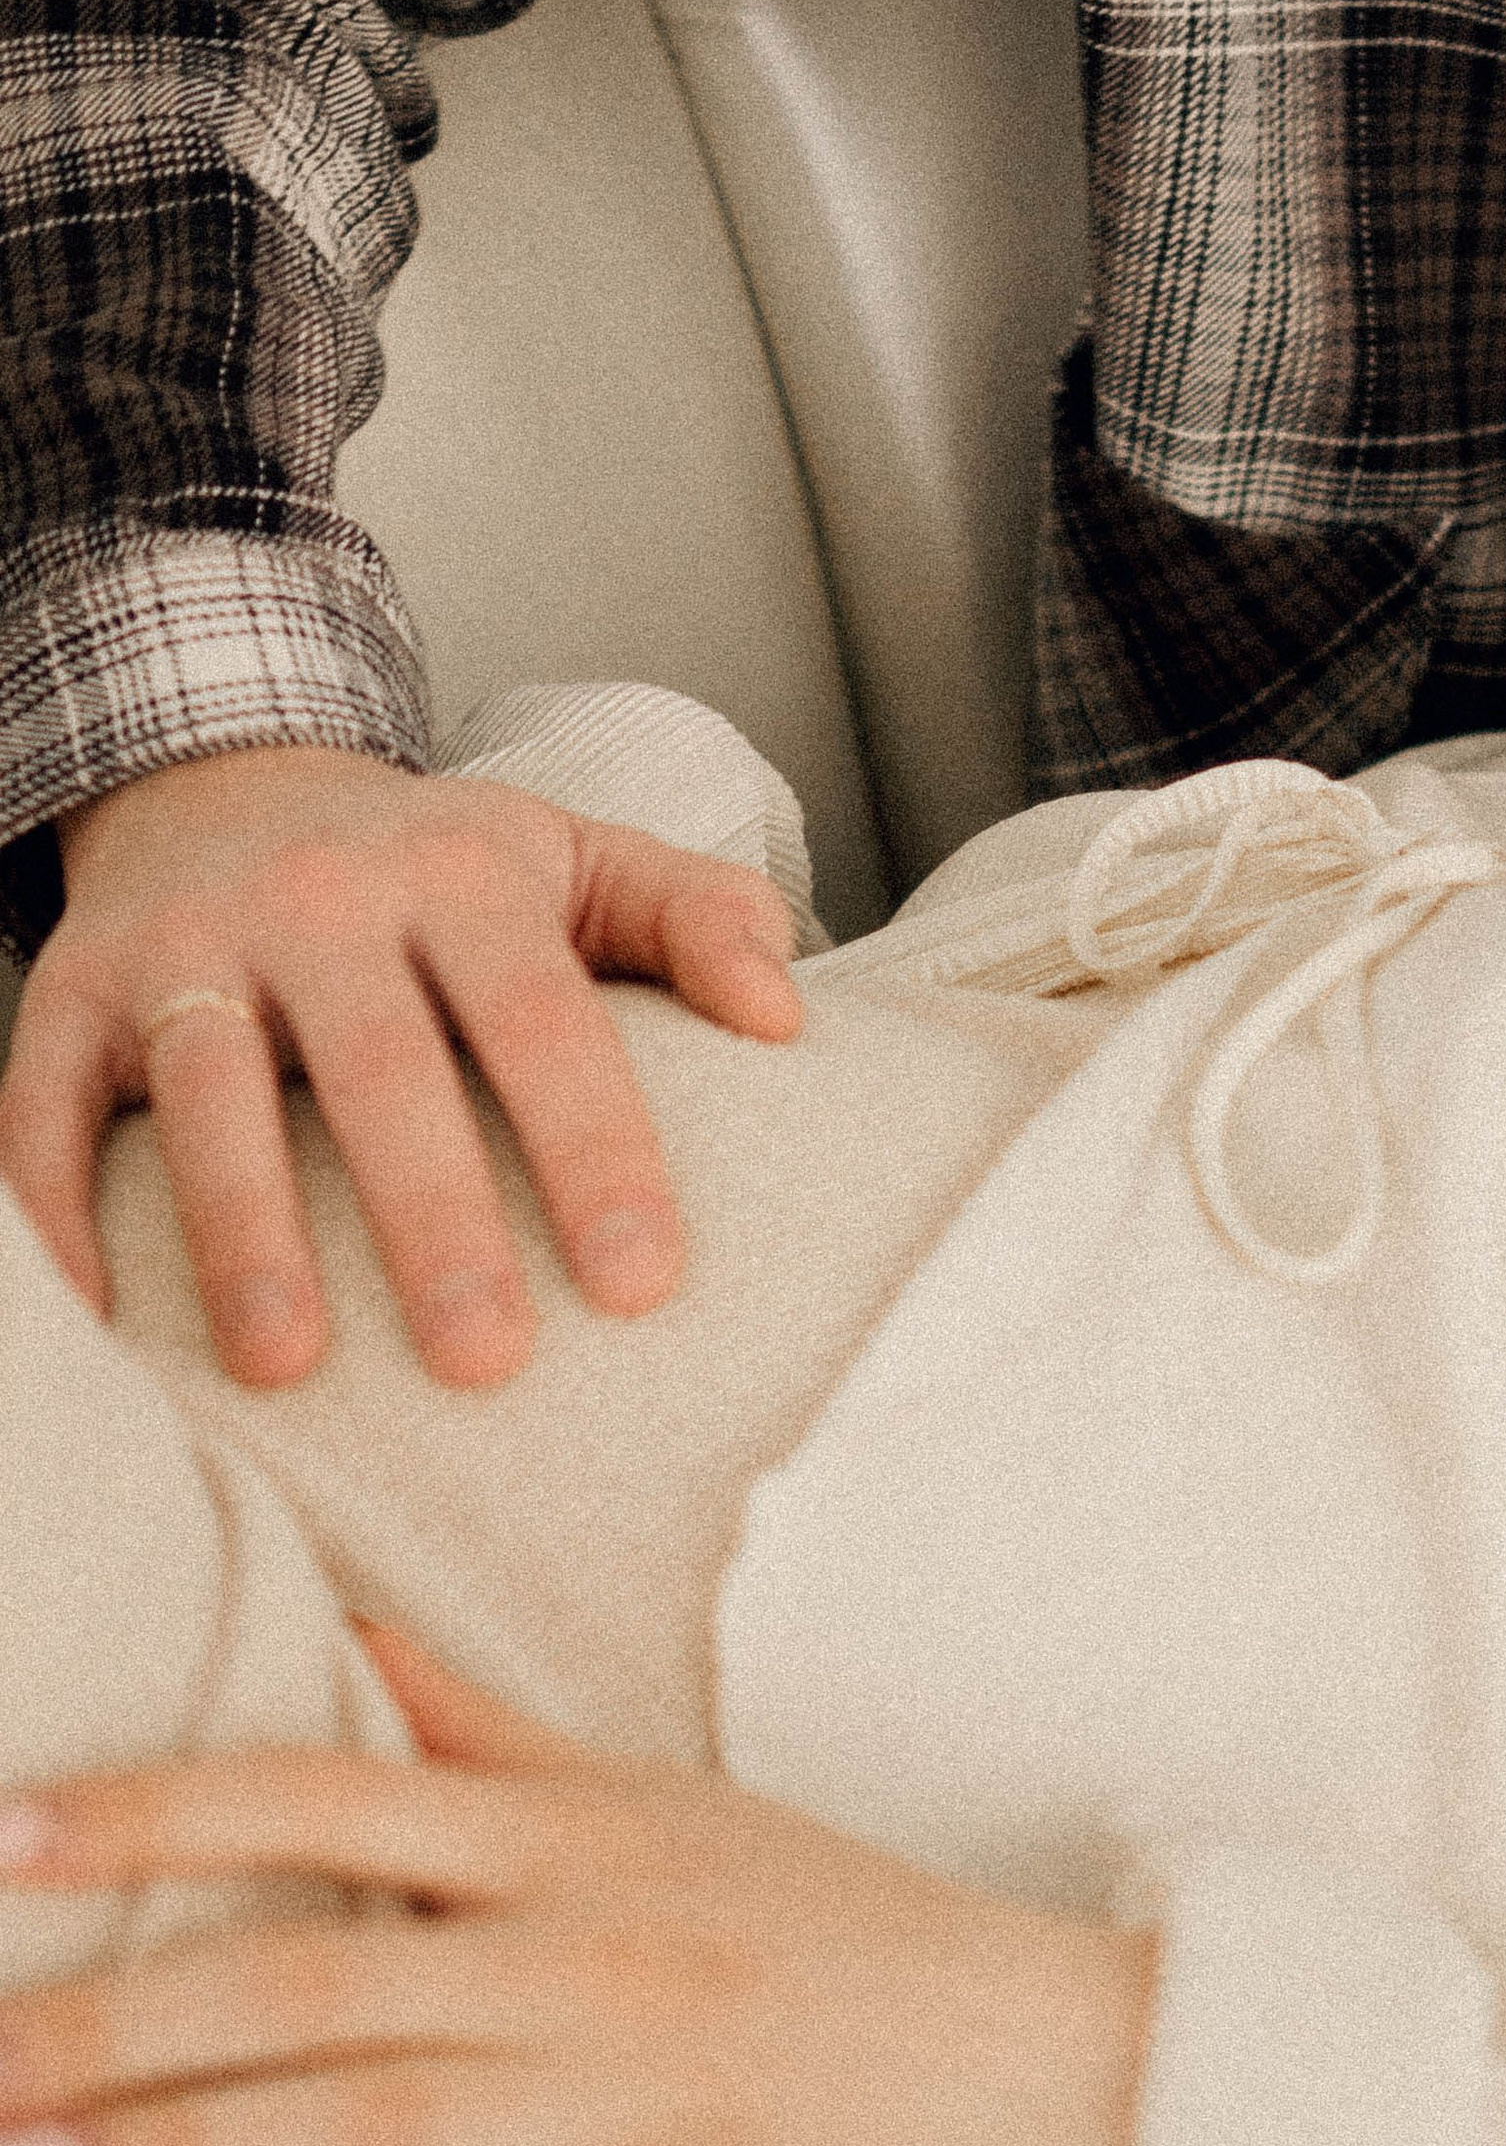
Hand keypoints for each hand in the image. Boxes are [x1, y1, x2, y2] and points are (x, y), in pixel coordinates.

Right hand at [0, 745, 803, 1388]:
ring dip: (244, 1229)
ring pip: (208, 1089)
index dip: (594, 1147)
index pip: (542, 1020)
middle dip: (432, 1214)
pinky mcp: (71, 989)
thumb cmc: (435, 867)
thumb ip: (698, 920)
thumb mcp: (580, 859)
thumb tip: (790, 1016)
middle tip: (488, 1358)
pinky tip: (96, 1319)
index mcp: (460, 878)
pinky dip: (52, 1211)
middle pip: (380, 1066)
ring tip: (289, 1367)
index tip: (645, 1283)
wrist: (229, 778)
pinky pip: (41, 1105)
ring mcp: (185, 945)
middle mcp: (317, 901)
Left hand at [0, 1626, 1156, 2145]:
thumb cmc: (839, 1924)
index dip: (149, 1813)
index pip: (320, 1798)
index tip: (2, 1835)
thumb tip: (349, 1641)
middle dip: (99, 2018)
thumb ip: (491, 1737)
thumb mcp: (666, 1807)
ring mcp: (629, 2093)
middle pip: (300, 1969)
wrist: (1052, 2058)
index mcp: (567, 1837)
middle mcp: (578, 1949)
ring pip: (363, 2117)